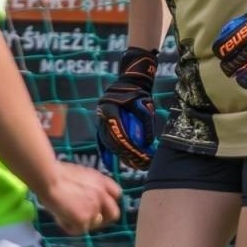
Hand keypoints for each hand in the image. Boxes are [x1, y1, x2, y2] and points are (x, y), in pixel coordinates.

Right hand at [38, 162, 123, 235]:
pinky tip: (59, 217)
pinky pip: (78, 230)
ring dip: (81, 222)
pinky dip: (68, 226)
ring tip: (64, 214)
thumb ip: (88, 186)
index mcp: (102, 181)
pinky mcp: (84, 219)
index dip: (108, 202)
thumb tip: (82, 195)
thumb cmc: (56, 172)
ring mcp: (95, 209)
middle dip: (103, 219)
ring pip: (93, 224)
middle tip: (88, 220)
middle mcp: (103, 195)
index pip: (116, 194)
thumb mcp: (80, 174)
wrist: (49, 178)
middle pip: (114, 214)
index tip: (99, 205)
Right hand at [95, 47, 157, 170]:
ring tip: (134, 164)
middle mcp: (102, 115)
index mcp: (110, 109)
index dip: (130, 147)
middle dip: (126, 155)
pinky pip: (103, 140)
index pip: (119, 133)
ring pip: (107, 142)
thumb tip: (147, 144)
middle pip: (112, 141)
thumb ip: (146, 124)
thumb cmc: (139, 92)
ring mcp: (100, 119)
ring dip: (120, 155)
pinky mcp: (102, 123)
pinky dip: (107, 151)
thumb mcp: (146, 106)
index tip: (141, 157)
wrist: (129, 81)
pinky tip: (111, 162)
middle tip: (140, 164)